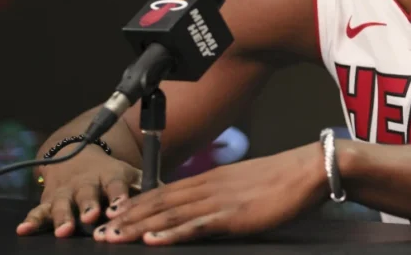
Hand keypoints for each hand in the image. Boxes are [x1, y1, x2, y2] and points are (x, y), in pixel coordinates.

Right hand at [16, 147, 141, 237]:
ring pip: (63, 204)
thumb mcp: (129, 174)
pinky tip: (23, 230)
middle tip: (92, 216)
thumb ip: (147, 186)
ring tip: (63, 230)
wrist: (76, 155)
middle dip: (88, 205)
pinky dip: (31, 220)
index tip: (120, 205)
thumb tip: (173, 199)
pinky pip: (38, 211)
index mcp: (109, 175)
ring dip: (62, 216)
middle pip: (87, 194)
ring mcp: (65, 191)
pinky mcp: (48, 200)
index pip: (116, 184)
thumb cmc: (110, 173)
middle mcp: (86, 183)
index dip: (118, 195)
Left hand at [94, 142, 326, 244]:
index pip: (166, 192)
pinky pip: (196, 226)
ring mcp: (219, 201)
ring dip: (139, 228)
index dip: (138, 204)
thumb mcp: (246, 184)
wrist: (309, 169)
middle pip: (160, 203)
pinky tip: (152, 241)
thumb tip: (208, 209)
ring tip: (114, 239)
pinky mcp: (233, 216)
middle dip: (128, 218)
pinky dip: (172, 234)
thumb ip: (224, 195)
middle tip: (100, 232)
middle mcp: (209, 187)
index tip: (115, 214)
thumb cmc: (284, 179)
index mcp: (212, 179)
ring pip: (170, 215)